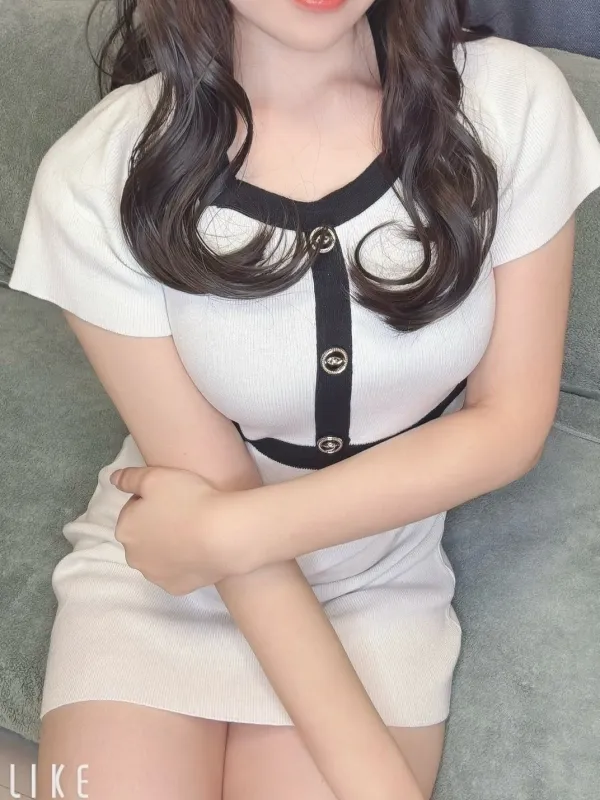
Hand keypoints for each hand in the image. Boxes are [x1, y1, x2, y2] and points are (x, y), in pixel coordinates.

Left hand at [110, 466, 242, 594]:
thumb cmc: (188, 500)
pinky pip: (176, 573)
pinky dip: (183, 564)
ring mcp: (155, 576)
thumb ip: (129, 478)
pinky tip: (198, 551)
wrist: (224, 533)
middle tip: (183, 513)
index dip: (153, 500)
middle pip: (143, 536)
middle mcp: (133, 557)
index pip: (134, 510)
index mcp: (125, 529)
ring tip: (193, 532)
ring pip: (158, 557)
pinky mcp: (176, 588)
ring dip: (168, 546)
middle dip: (156, 526)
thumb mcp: (155, 477)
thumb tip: (113, 479)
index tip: (173, 497)